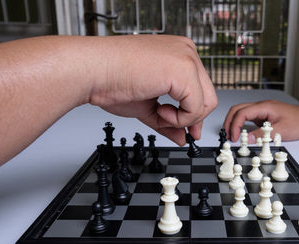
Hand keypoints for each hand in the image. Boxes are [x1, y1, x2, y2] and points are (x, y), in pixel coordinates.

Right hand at [88, 35, 216, 144]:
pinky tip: (159, 110)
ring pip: (206, 103)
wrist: (91, 71)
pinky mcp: (184, 70)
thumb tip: (182, 137)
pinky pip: (196, 107)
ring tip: (159, 113)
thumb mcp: (147, 105)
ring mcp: (187, 58)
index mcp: (178, 53)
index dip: (193, 112)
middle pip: (208, 96)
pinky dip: (179, 119)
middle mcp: (186, 51)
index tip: (187, 129)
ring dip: (183, 119)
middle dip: (192, 119)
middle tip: (177, 129)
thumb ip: (168, 120)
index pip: (200, 88)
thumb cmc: (111, 80)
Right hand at [223, 100, 298, 142]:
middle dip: (229, 122)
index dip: (235, 125)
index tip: (234, 137)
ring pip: (240, 112)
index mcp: (264, 107)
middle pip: (237, 109)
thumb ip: (262, 135)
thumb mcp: (281, 131)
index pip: (242, 113)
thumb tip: (246, 139)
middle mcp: (261, 106)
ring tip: (231, 135)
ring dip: (233, 122)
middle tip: (227, 135)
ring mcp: (261, 110)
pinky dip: (240, 124)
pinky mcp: (262, 115)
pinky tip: (240, 133)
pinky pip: (246, 117)